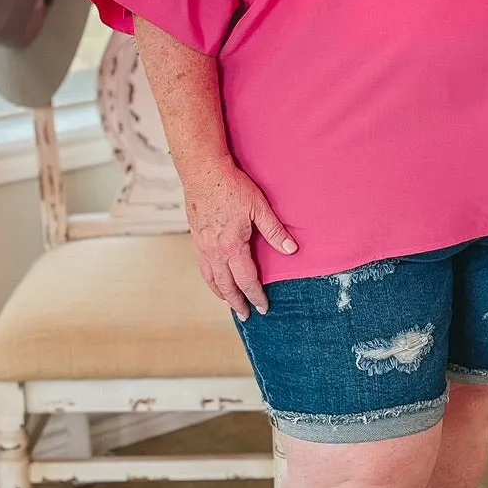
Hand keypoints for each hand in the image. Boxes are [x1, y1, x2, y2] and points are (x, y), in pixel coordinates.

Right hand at [182, 152, 296, 318]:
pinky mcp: (196, 238)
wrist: (203, 172)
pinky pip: (203, 267)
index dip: (256, 296)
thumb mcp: (259, 208)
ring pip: (211, 278)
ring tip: (230, 302)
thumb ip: (275, 231)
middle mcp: (214, 251)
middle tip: (246, 315)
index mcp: (232, 247)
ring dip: (221, 293)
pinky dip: (210, 279)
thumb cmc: (231, 187)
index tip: (263, 307)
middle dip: (237, 302)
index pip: (246, 280)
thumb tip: (292, 250)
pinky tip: (215, 278)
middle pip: (226, 286)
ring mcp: (202, 246)